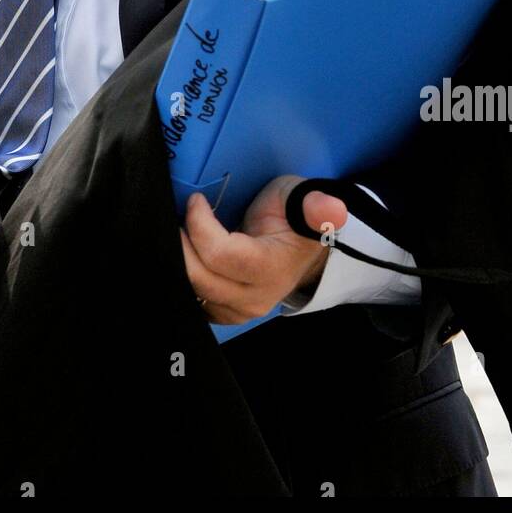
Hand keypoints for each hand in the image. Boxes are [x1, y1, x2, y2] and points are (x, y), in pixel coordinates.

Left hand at [180, 174, 348, 324]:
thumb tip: (333, 211)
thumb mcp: (304, 198)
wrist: (301, 248)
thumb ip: (315, 204)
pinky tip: (186, 254)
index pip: (221, 255)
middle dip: (181, 244)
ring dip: (180, 262)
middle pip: (199, 278)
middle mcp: (255, 298)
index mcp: (272, 269)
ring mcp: (239, 311)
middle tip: (178, 217)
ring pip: (192, 292)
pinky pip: (193, 301)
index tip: (197, 201)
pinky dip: (184, 278)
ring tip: (180, 233)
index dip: (200, 225)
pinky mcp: (225, 314)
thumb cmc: (296, 218)